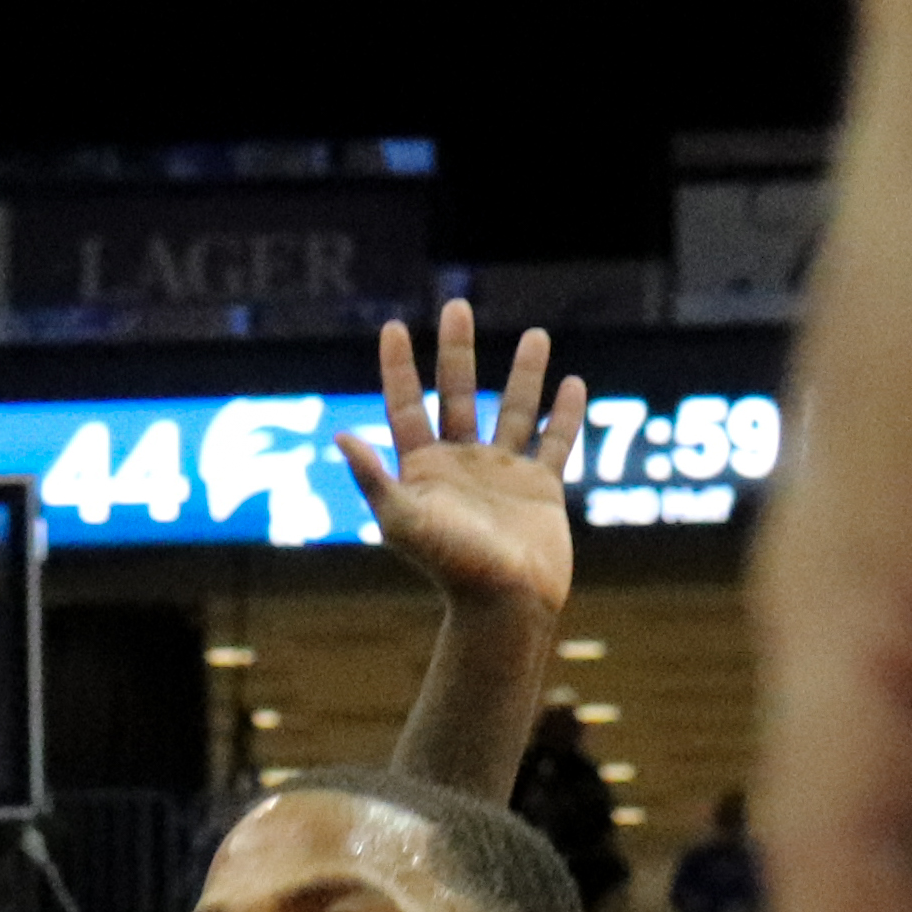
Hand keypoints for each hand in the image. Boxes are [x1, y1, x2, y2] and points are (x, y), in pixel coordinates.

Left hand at [339, 304, 585, 617]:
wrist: (503, 606)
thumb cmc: (450, 567)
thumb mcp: (403, 520)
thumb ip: (373, 478)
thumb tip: (339, 436)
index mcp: (424, 470)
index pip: (407, 407)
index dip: (398, 368)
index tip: (393, 327)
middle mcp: (462, 465)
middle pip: (458, 394)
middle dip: (456, 351)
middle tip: (457, 305)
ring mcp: (503, 475)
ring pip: (514, 410)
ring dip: (524, 373)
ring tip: (536, 334)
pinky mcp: (541, 490)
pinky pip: (555, 443)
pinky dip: (565, 414)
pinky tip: (572, 383)